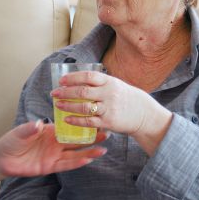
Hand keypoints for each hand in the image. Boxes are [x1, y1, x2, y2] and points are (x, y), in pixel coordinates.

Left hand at [0, 120, 107, 177]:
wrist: (2, 159)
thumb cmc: (12, 141)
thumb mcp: (20, 132)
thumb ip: (30, 129)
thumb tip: (39, 124)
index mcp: (50, 131)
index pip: (69, 127)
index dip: (82, 124)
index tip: (96, 120)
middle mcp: (55, 143)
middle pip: (77, 141)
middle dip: (91, 138)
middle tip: (106, 134)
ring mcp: (54, 156)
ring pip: (75, 154)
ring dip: (88, 152)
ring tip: (103, 150)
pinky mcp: (50, 167)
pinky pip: (66, 165)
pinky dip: (77, 163)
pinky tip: (88, 160)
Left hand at [51, 71, 169, 141]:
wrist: (144, 115)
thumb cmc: (127, 98)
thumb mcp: (116, 85)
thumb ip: (100, 84)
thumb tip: (77, 81)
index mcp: (110, 82)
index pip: (88, 76)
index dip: (72, 78)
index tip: (61, 80)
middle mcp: (109, 94)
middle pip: (82, 92)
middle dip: (65, 92)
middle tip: (54, 93)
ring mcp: (109, 108)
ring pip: (83, 107)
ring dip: (68, 106)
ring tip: (58, 105)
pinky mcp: (108, 122)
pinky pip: (88, 122)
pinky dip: (76, 120)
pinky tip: (67, 119)